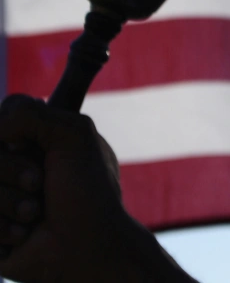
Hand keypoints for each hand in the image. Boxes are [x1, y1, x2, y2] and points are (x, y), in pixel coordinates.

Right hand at [0, 94, 193, 282]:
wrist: (87, 248)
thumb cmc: (87, 192)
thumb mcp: (73, 136)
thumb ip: (28, 114)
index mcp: (31, 140)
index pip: (1, 116)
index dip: (7, 132)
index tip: (28, 146)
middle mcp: (9, 166)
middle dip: (12, 169)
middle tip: (39, 183)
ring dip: (7, 201)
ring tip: (33, 213)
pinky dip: (0, 226)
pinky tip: (22, 234)